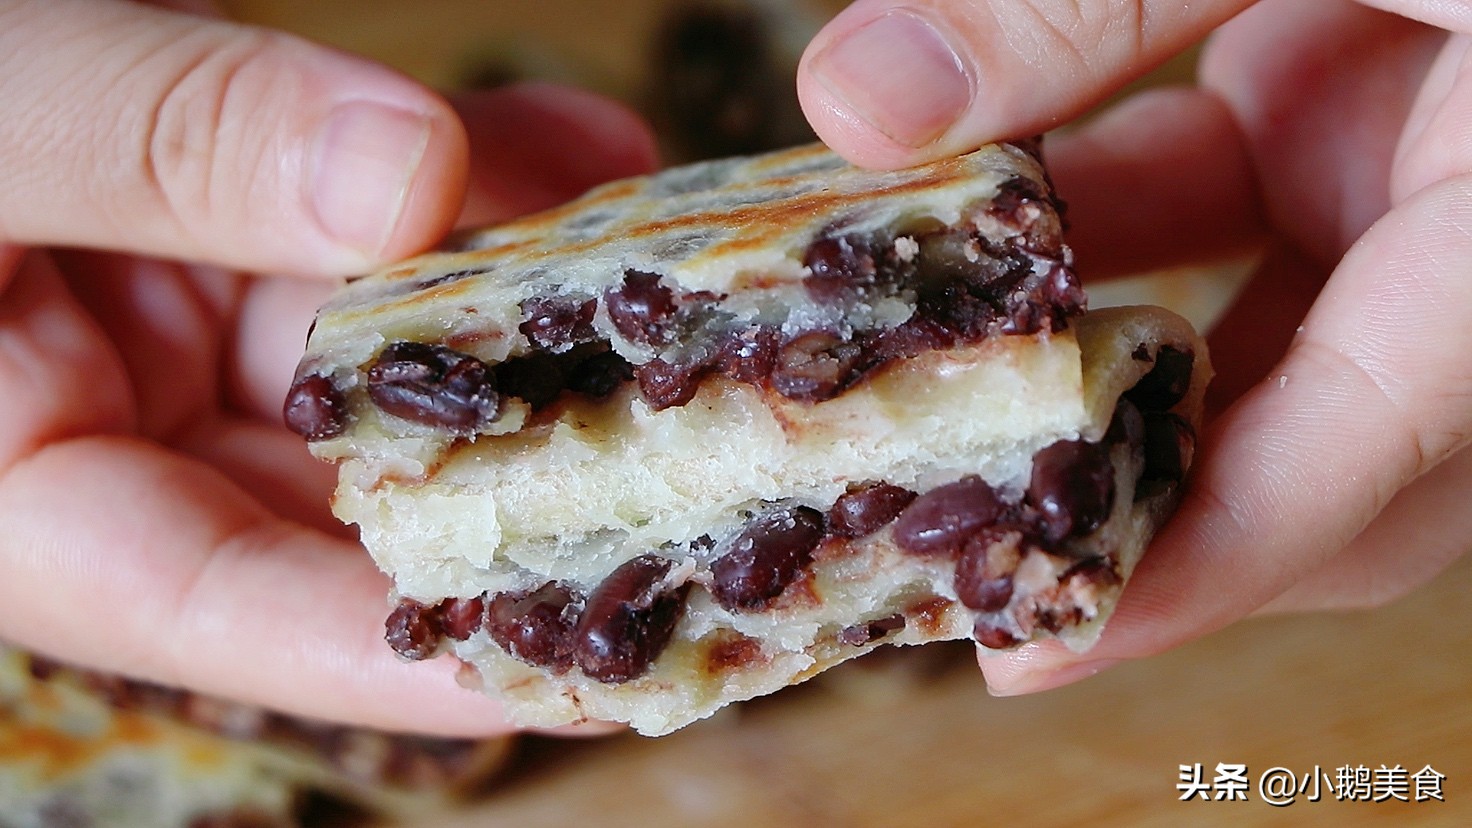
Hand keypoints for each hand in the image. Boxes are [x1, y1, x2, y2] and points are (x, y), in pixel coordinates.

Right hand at [0, 0, 654, 734]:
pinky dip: (490, 171)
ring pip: (407, 341)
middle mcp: (143, 418)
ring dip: (530, 303)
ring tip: (656, 276)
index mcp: (33, 489)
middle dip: (522, 456)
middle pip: (360, 480)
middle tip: (682, 445)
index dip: (399, 644)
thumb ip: (151, 141)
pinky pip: (397, 213)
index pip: (227, 602)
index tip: (559, 658)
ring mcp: (214, 313)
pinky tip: (591, 152)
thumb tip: (402, 183)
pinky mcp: (264, 213)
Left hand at [798, 0, 1471, 692]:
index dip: (1215, 566)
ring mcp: (1428, 198)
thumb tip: (855, 98)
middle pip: (1333, 466)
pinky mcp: (1356, 138)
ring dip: (1101, 382)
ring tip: (938, 412)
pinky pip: (1233, 248)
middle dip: (1155, 520)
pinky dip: (1110, 257)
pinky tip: (988, 248)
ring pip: (1267, 365)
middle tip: (974, 577)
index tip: (1047, 641)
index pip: (1382, 457)